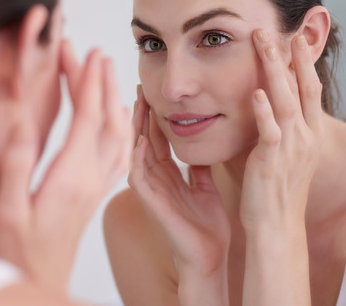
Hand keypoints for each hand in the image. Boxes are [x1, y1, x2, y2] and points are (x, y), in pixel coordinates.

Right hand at [0, 40, 131, 292]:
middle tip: (96, 52)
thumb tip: (23, 121)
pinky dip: (123, 129)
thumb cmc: (17, 253)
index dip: (87, 82)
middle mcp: (91, 180)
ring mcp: (96, 187)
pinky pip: (119, 154)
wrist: (39, 283)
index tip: (86, 54)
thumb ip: (18, 165)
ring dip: (115, 101)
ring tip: (109, 75)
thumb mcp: (8, 210)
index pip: (86, 118)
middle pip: (106, 120)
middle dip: (102, 82)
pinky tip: (119, 120)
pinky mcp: (94, 194)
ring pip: (118, 136)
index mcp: (70, 178)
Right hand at [127, 86, 229, 303]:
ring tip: (136, 104)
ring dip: (135, 129)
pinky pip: (138, 177)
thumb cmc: (207, 228)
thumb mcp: (206, 187)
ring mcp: (150, 191)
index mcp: (168, 175)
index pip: (157, 138)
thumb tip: (203, 143)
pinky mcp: (151, 203)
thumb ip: (200, 167)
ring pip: (136, 153)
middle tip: (139, 87)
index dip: (154, 115)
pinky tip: (140, 140)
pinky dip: (137, 158)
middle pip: (143, 139)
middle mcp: (155, 179)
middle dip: (141, 114)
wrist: (210, 258)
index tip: (152, 91)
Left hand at [240, 31, 323, 231]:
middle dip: (292, 57)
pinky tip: (255, 93)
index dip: (304, 64)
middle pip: (303, 89)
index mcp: (309, 136)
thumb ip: (277, 129)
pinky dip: (264, 111)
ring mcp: (290, 149)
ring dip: (275, 71)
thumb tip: (264, 104)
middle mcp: (305, 138)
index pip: (310, 91)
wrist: (276, 226)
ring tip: (264, 46)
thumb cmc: (275, 191)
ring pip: (286, 102)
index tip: (295, 39)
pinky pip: (270, 132)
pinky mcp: (272, 162)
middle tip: (281, 30)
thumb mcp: (284, 154)